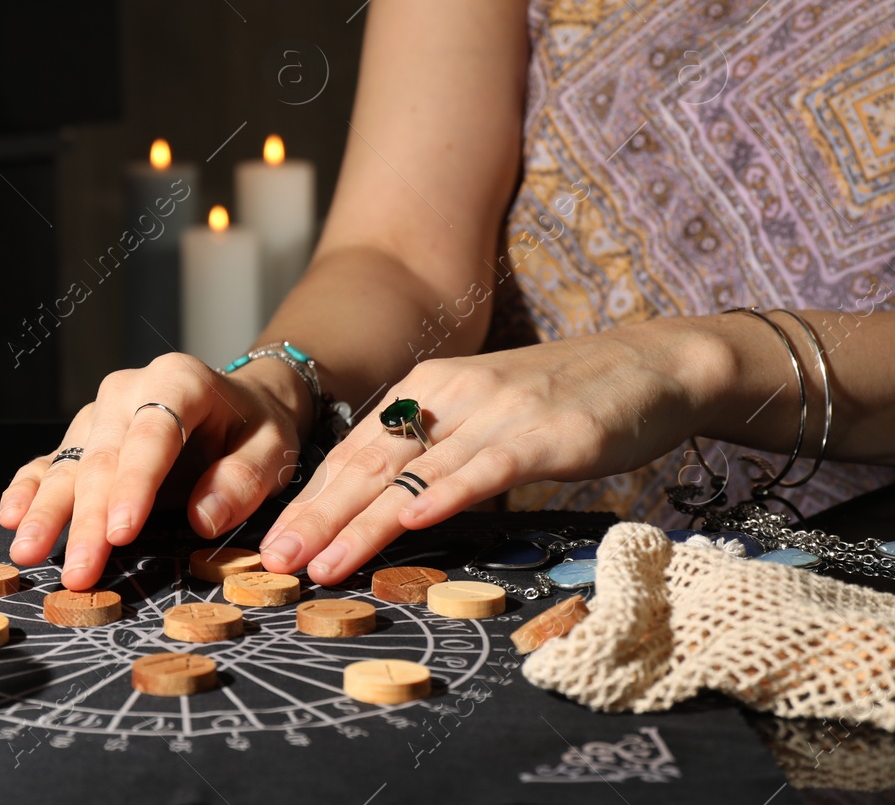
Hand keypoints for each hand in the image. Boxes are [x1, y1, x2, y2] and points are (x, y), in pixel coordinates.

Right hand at [0, 352, 304, 590]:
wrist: (239, 405)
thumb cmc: (254, 428)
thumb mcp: (272, 448)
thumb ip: (242, 479)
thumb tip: (203, 518)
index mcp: (178, 380)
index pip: (153, 435)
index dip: (134, 486)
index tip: (122, 533)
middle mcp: (128, 391)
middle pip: (102, 458)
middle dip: (87, 519)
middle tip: (78, 572)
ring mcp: (99, 414)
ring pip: (70, 465)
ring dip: (48, 512)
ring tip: (27, 552)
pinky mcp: (83, 437)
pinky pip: (50, 462)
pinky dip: (29, 490)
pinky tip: (13, 516)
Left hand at [260, 320, 723, 585]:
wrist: (653, 366)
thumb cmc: (565, 400)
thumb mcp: (484, 418)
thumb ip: (437, 454)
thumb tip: (384, 506)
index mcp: (427, 390)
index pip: (354, 452)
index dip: (311, 498)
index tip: (273, 542)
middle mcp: (449, 395)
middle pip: (368, 463)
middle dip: (316, 515)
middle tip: (274, 560)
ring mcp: (496, 412)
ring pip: (413, 474)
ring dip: (361, 522)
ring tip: (321, 561)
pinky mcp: (544, 433)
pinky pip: (484, 469)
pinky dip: (444, 496)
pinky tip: (411, 521)